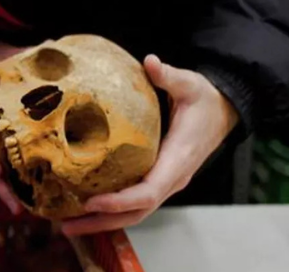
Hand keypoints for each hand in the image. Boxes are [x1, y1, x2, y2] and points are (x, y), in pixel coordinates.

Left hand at [60, 55, 238, 236]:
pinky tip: (83, 208)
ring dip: (102, 222)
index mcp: (178, 159)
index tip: (92, 201)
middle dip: (102, 221)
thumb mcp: (190, 84)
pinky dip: (110, 211)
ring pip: (134, 213)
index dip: (120, 200)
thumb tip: (150, 62)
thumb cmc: (204, 100)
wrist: (223, 112)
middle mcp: (172, 179)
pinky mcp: (158, 180)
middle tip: (65, 226)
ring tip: (67, 225)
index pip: (149, 191)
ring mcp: (165, 182)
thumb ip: (169, 76)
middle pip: (136, 212)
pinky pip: (134, 203)